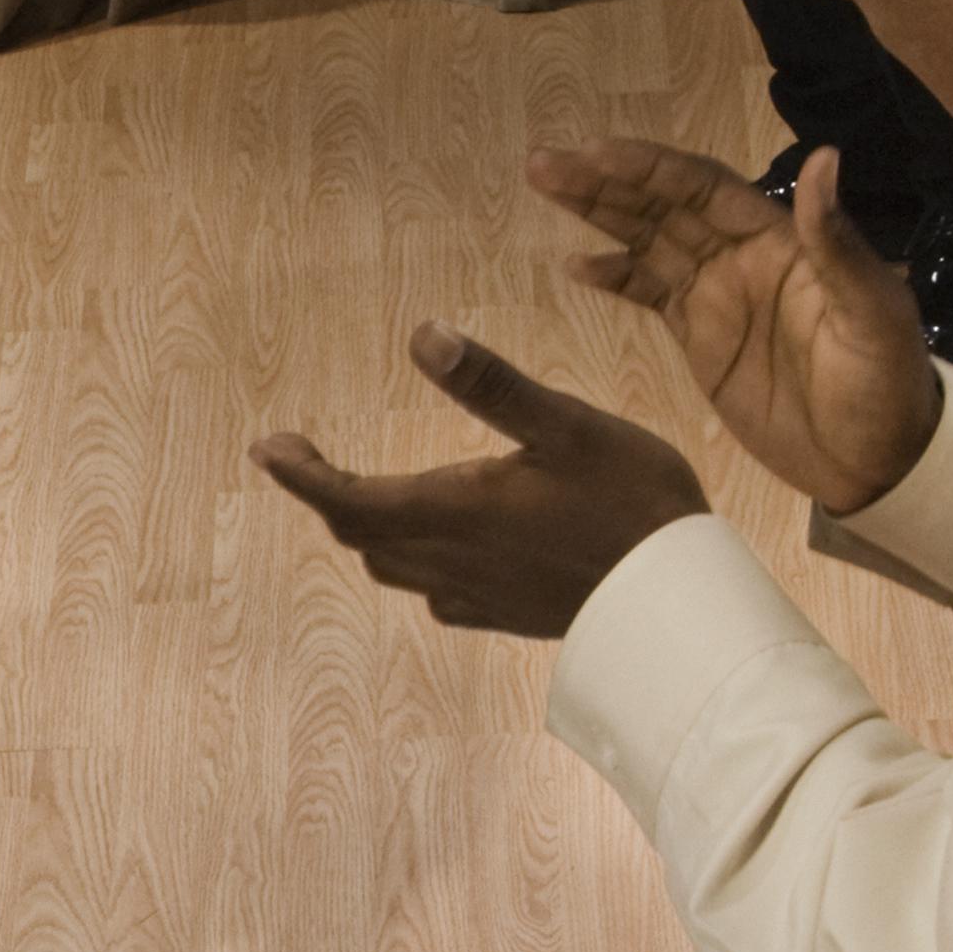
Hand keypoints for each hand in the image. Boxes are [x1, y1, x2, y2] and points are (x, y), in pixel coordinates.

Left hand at [255, 322, 704, 640]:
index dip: (300, 476)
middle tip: (303, 456)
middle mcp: (453, 560)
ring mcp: (480, 595)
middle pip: (362, 534)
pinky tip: (441, 547)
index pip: (347, 499)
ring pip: (395, 566)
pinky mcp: (509, 616)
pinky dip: (415, 563)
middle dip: (325, 495)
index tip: (266, 448)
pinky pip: (438, 595)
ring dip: (366, 529)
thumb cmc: (634, 504)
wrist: (685, 606)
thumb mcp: (568, 425)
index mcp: (455, 510)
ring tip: (362, 492)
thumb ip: (492, 386)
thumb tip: (423, 336)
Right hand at [526, 137, 940, 515]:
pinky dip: (613, 276)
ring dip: (596, 214)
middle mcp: (743, 257)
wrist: (877, 463)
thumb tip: (824, 157)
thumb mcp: (873, 315)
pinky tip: (574, 264)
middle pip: (663, 206)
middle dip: (604, 183)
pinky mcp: (702, 338)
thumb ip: (836, 242)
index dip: (651, 169)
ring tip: (545, 185)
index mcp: (781, 242)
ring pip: (647, 241)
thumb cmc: (885, 387)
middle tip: (544, 164)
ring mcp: (719, 297)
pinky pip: (649, 294)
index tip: (597, 154)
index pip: (705, 189)